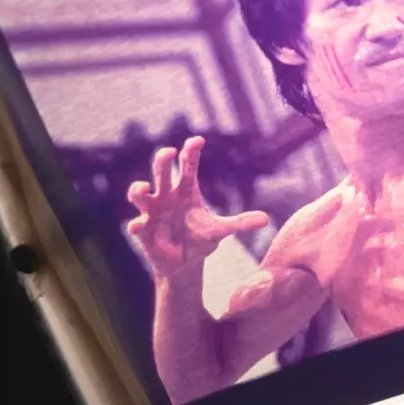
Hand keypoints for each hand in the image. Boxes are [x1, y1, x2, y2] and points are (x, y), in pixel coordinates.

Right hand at [126, 136, 269, 279]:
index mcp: (185, 191)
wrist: (184, 264)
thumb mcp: (219, 230)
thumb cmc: (200, 239)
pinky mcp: (143, 232)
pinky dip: (137, 224)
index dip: (190, 152)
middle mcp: (167, 197)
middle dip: (162, 160)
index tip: (198, 140)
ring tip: (145, 187)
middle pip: (161, 172)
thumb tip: (267, 220)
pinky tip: (139, 225)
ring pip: (139, 194)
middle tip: (169, 152)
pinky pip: (136, 225)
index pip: (187, 166)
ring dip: (138, 189)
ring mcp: (152, 213)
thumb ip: (240, 223)